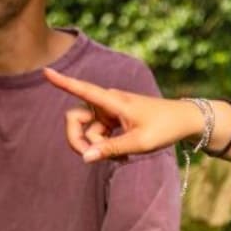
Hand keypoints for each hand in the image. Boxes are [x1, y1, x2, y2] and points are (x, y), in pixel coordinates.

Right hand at [44, 67, 200, 162]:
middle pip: (75, 119)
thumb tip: (86, 157)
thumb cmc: (165, 128)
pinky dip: (106, 147)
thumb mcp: (139, 142)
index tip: (45, 71)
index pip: (84, 90)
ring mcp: (109, 112)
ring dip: (98, 148)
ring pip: (89, 131)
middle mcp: (107, 103)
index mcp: (113, 101)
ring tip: (120, 159)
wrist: (184, 121)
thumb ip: (111, 149)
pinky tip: (121, 157)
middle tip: (90, 159)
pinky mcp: (113, 120)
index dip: (64, 82)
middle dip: (78, 140)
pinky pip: (99, 135)